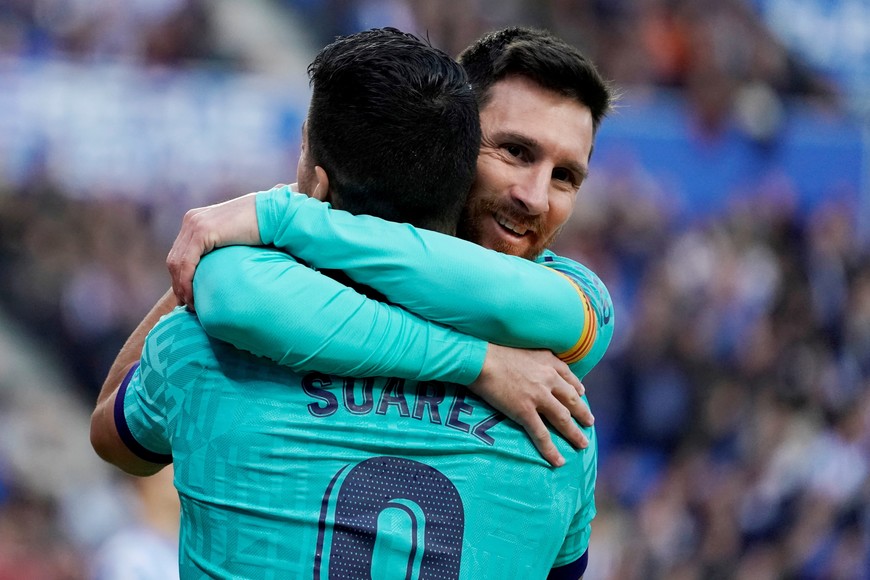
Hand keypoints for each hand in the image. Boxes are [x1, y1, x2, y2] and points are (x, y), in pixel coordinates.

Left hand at [167, 191, 265, 308]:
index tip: (189, 298)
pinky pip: (186, 262)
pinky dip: (187, 281)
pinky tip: (194, 295)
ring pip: (176, 263)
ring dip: (181, 287)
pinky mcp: (202, 231)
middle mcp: (191, 220)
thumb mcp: (233, 240)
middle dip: (178, 285)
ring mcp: (194, 224)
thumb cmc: (261, 230)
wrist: (272, 214)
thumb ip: (221, 249)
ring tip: (193, 305)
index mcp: (196, 221)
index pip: (179, 254)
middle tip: (189, 305)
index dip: (180, 279)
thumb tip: (219, 273)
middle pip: (174, 260)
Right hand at [469, 344, 592, 466]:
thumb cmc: (496, 351)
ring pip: (563, 419)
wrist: (481, 359)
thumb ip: (536, 358)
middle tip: (589, 423)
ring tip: (582, 444)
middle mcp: (548, 379)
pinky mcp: (525, 411)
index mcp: (548, 362)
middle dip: (583, 413)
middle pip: (572, 400)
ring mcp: (538, 397)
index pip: (569, 377)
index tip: (581, 395)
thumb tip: (535, 366)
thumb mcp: (524, 349)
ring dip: (574, 433)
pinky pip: (541, 434)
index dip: (577, 388)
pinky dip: (551, 449)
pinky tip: (558, 460)